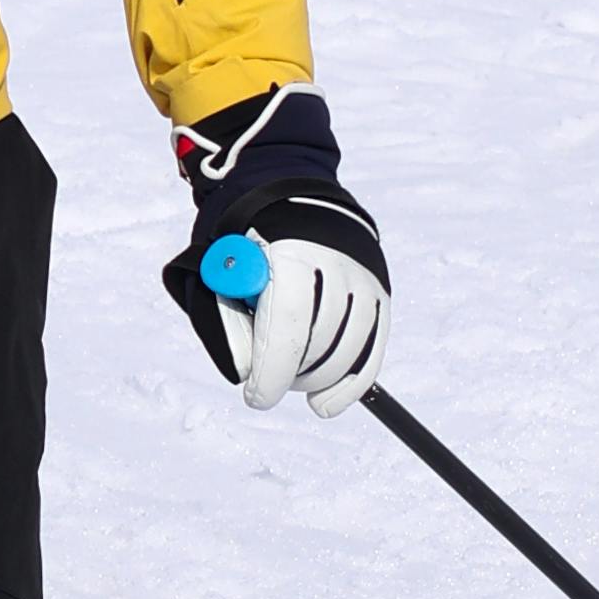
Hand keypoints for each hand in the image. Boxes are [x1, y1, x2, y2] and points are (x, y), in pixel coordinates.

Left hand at [161, 84, 388, 417]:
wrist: (287, 194)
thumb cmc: (241, 241)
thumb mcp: (218, 272)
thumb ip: (228, 321)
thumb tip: (252, 372)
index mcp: (291, 250)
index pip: (289, 325)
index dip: (272, 371)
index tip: (257, 397)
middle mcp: (338, 259)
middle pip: (322, 341)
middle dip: (293, 374)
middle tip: (271, 382)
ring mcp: (366, 275)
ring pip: (349, 350)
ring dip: (318, 378)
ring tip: (293, 378)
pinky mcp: (380, 290)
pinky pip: (372, 349)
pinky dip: (351, 383)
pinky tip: (327, 404)